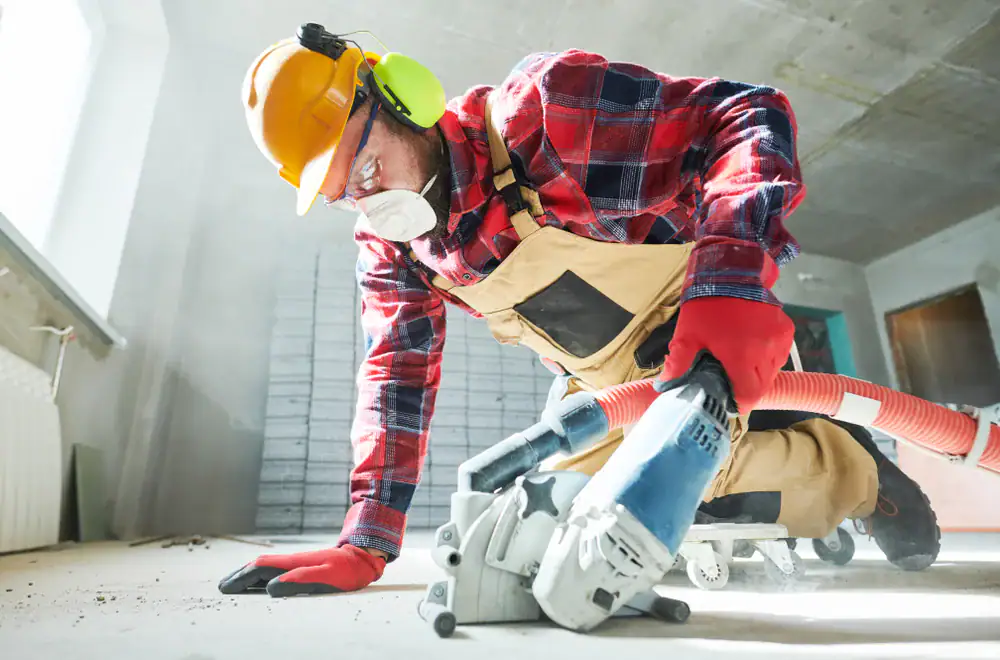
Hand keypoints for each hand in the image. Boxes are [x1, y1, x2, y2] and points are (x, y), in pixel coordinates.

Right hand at [218, 544, 385, 596]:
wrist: (363, 557)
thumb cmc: (346, 571)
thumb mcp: (325, 578)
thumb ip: (300, 581)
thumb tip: (272, 587)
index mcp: (293, 563)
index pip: (260, 568)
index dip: (241, 578)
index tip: (225, 588)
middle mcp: (292, 560)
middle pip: (259, 565)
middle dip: (239, 575)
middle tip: (222, 586)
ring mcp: (297, 562)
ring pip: (266, 566)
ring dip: (248, 575)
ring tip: (234, 584)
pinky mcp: (303, 565)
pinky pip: (276, 570)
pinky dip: (262, 576)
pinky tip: (261, 582)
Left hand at [659, 297, 793, 413]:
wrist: (730, 272)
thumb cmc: (706, 305)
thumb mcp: (686, 335)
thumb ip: (678, 363)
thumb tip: (665, 385)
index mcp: (741, 356)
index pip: (749, 395)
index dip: (739, 404)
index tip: (730, 404)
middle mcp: (765, 351)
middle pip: (762, 386)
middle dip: (748, 391)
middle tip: (732, 387)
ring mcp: (778, 340)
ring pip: (773, 371)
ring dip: (759, 375)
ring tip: (741, 367)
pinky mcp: (786, 329)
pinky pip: (780, 354)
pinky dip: (769, 358)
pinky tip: (753, 352)